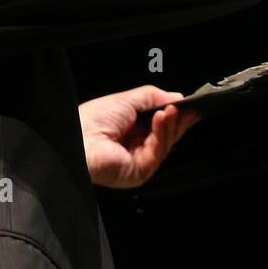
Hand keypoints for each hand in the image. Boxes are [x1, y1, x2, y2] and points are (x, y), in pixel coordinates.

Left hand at [78, 85, 197, 187]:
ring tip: (171, 109)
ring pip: (165, 143)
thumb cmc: (90, 121)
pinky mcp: (140, 172)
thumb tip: (177, 97)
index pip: (161, 125)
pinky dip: (162, 133)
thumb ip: (154, 96)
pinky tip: (162, 118)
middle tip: (188, 107)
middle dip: (178, 120)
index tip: (190, 105)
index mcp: (132, 131)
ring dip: (170, 124)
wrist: (78, 138)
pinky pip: (158, 152)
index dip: (176, 115)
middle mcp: (136, 147)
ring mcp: (139, 161)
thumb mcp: (128, 99)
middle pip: (167, 135)